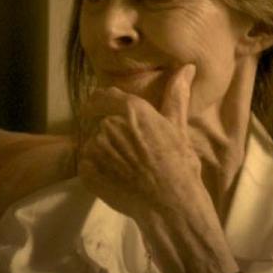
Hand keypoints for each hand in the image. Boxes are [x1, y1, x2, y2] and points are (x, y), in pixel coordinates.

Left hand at [77, 63, 204, 219]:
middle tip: (130, 151)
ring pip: (93, 144)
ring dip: (103, 152)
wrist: (170, 205)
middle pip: (100, 123)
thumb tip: (187, 67)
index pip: (103, 96)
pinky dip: (96, 170)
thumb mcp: (178, 128)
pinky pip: (86, 164)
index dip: (102, 102)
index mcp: (130, 110)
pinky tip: (116, 178)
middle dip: (110, 133)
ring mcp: (95, 148)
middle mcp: (109, 124)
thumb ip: (175, 96)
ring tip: (125, 168)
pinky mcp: (86, 170)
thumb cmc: (179, 166)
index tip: (100, 108)